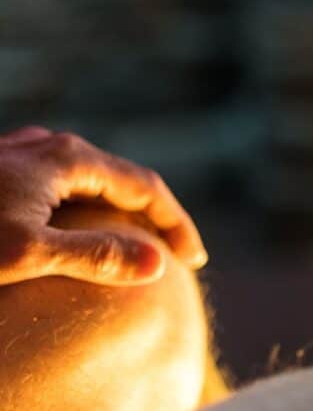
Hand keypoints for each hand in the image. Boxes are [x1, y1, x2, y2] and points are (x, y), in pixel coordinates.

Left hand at [0, 126, 206, 285]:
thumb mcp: (25, 254)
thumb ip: (93, 256)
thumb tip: (157, 266)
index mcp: (70, 158)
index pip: (146, 187)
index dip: (176, 224)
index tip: (195, 261)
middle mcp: (54, 145)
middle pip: (122, 180)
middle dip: (153, 215)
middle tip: (175, 255)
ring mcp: (27, 152)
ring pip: (90, 181)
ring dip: (119, 210)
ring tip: (136, 243)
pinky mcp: (4, 166)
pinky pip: (62, 185)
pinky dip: (87, 208)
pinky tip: (77, 228)